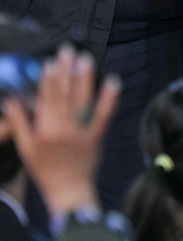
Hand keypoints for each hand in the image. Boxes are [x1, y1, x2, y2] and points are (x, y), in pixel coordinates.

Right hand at [3, 46, 119, 217]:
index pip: (46, 100)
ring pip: (83, 100)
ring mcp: (82, 131)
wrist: (68, 190)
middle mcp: (63, 129)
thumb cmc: (44, 170)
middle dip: (65, 71)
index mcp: (44, 131)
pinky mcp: (97, 135)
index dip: (48, 80)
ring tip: (86, 59)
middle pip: (64, 95)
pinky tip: (113, 81)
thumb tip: (11, 100)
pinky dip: (109, 97)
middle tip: (68, 50)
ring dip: (85, 78)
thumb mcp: (25, 148)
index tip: (50, 62)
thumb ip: (19, 123)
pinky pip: (104, 114)